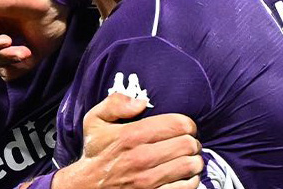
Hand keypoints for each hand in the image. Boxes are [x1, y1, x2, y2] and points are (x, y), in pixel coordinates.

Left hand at [0, 0, 67, 80]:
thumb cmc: (48, 19)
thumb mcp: (34, 52)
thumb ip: (15, 66)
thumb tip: (1, 73)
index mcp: (0, 31)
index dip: (7, 65)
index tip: (26, 58)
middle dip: (3, 61)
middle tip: (23, 55)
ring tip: (16, 48)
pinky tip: (7, 40)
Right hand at [53, 93, 202, 188]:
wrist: (87, 186)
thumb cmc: (96, 152)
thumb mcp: (95, 120)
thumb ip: (115, 103)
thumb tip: (142, 102)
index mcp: (131, 136)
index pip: (177, 124)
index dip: (187, 123)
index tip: (185, 126)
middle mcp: (141, 158)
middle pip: (187, 144)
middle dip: (192, 141)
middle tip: (189, 142)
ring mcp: (148, 180)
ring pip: (190, 166)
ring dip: (194, 160)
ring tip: (189, 157)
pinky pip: (186, 187)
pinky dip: (191, 179)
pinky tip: (184, 174)